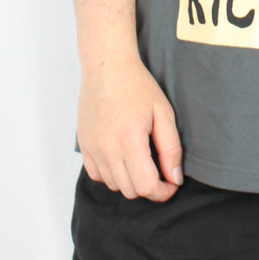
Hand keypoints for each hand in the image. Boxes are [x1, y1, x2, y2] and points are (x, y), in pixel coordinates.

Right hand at [77, 54, 183, 202]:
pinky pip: (97, 175)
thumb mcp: (163, 113)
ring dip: (130, 181)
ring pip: (113, 185)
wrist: (107, 67)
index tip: (172, 183)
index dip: (163, 192)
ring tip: (142, 160)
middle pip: (130, 190)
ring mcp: (92, 149)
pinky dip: (112, 174)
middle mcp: (107, 149)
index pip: (147, 187)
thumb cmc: (137, 86)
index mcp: (129, 141)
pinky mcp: (84, 146)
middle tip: (161, 171)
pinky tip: (123, 158)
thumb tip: (174, 178)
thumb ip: (171, 149)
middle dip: (150, 187)